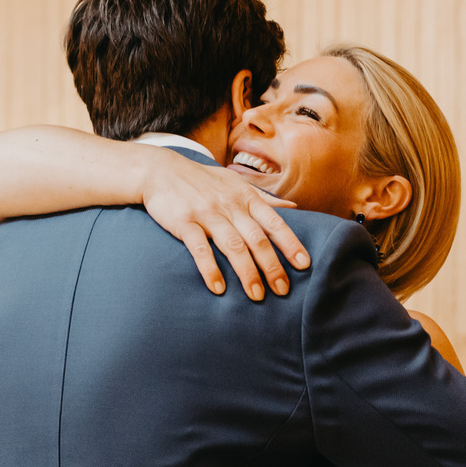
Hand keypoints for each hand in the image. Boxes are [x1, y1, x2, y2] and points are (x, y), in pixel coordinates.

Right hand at [137, 151, 309, 299]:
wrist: (161, 170)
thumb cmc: (203, 180)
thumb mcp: (236, 183)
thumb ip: (265, 197)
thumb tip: (294, 206)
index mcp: (246, 197)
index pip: (274, 222)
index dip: (290, 243)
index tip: (304, 264)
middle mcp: (230, 205)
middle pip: (257, 239)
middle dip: (272, 266)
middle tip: (283, 290)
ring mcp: (207, 214)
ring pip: (233, 246)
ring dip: (247, 273)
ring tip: (257, 296)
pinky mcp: (185, 222)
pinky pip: (200, 249)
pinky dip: (210, 269)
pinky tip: (218, 289)